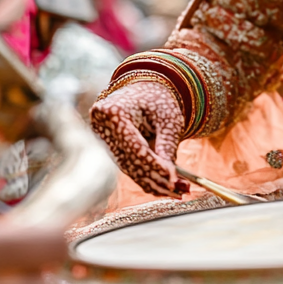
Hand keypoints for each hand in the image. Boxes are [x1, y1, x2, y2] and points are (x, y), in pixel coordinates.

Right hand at [90, 82, 189, 196]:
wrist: (141, 92)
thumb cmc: (157, 101)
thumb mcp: (168, 118)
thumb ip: (167, 144)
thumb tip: (170, 177)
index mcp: (113, 112)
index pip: (134, 147)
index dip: (154, 165)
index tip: (173, 179)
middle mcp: (101, 127)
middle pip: (130, 161)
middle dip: (157, 179)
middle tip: (181, 191)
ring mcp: (101, 140)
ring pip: (129, 169)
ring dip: (153, 183)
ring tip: (179, 191)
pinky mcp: (107, 150)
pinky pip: (128, 168)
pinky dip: (147, 178)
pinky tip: (166, 188)